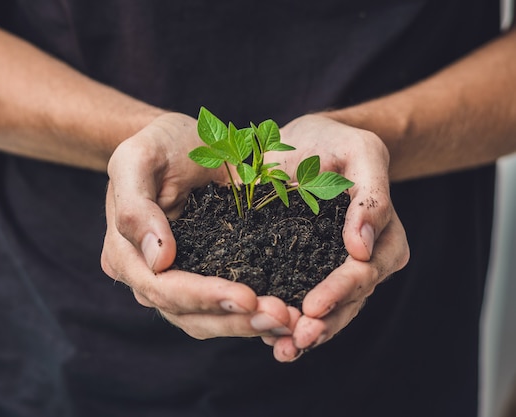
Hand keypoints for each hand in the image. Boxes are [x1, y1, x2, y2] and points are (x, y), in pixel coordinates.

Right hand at [101, 112, 295, 338]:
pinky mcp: (203, 277)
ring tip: (290, 320)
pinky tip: (285, 314)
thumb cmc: (158, 143)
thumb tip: (157, 260)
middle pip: (188, 314)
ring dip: (248, 325)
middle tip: (283, 317)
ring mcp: (174, 281)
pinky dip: (252, 315)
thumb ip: (136, 206)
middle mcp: (146, 276)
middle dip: (235, 319)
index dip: (204, 297)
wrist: (182, 142)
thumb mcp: (138, 158)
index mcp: (124, 253)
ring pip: (208, 320)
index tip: (249, 297)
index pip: (162, 288)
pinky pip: (224, 308)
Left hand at [262, 115, 409, 360]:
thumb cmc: (338, 143)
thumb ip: (371, 196)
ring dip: (305, 334)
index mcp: (384, 239)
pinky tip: (268, 339)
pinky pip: (300, 302)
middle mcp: (363, 263)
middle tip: (295, 339)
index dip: (339, 292)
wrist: (308, 143)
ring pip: (326, 312)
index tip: (312, 307)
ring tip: (281, 349)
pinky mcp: (304, 271)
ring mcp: (333, 271)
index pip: (363, 273)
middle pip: (347, 303)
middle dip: (322, 324)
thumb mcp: (361, 152)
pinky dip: (288, 322)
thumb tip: (362, 248)